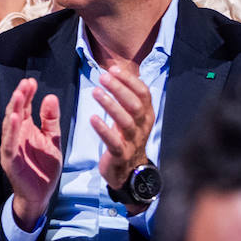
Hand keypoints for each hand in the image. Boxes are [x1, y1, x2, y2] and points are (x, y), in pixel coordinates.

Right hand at [0, 78, 62, 231]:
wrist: (41, 194)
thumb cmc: (45, 167)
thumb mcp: (53, 140)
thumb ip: (51, 120)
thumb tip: (50, 96)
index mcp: (25, 129)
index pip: (23, 107)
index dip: (27, 94)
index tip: (31, 81)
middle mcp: (15, 135)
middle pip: (15, 112)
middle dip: (19, 97)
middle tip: (25, 83)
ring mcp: (11, 147)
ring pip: (9, 125)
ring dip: (13, 109)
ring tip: (18, 94)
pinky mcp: (10, 160)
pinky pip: (9, 143)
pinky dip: (11, 131)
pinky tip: (14, 118)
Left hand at [91, 66, 155, 193]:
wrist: (130, 171)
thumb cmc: (127, 137)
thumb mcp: (132, 116)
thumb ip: (127, 96)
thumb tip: (117, 69)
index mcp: (146, 115)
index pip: (143, 93)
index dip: (129, 80)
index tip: (114, 69)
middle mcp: (143, 126)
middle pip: (135, 105)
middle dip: (119, 89)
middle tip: (103, 77)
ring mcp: (133, 141)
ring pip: (126, 121)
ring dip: (111, 105)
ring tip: (96, 92)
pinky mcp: (121, 155)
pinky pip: (114, 142)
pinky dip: (103, 130)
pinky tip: (93, 118)